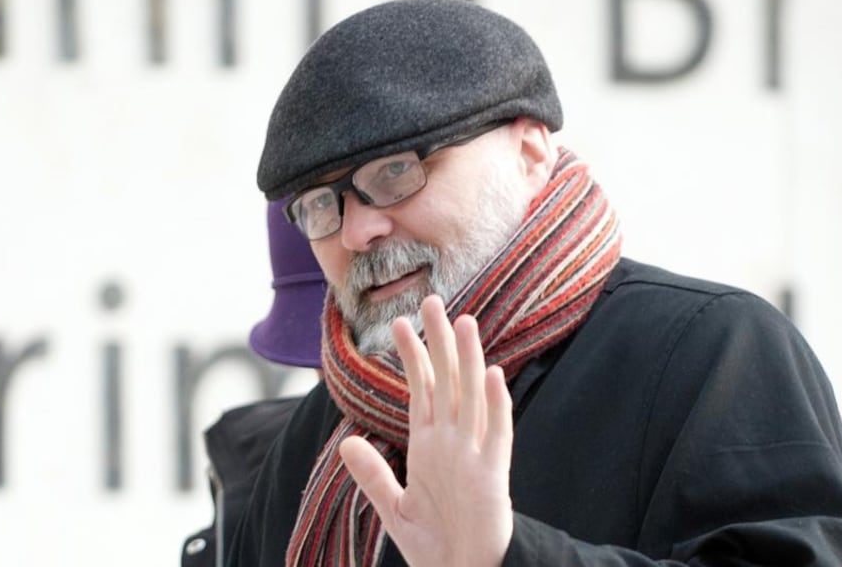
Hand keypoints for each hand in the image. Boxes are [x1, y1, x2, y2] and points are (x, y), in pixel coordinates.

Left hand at [339, 295, 514, 566]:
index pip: (422, 389)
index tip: (401, 322)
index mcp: (430, 447)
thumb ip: (372, 474)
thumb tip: (345, 441)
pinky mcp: (492, 476)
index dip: (413, 355)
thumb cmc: (436, 545)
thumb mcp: (393, 508)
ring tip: (465, 322)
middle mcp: (453, 443)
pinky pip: (496, 434)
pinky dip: (494, 405)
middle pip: (448, 381)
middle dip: (440, 342)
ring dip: (469, 360)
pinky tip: (492, 375)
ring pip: (472, 397)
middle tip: (432, 300)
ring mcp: (474, 455)